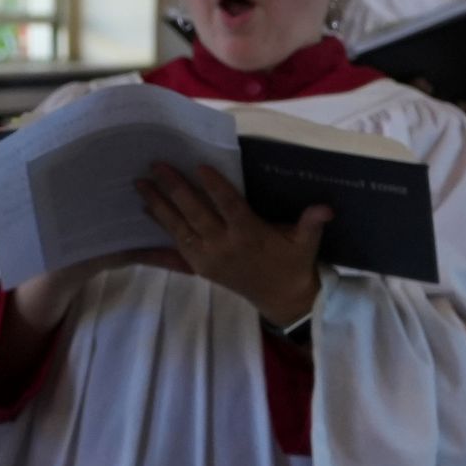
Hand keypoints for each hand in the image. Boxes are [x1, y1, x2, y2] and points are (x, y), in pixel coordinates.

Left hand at [133, 162, 328, 329]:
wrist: (282, 299)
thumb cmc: (293, 263)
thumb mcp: (306, 243)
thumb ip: (311, 224)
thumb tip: (325, 208)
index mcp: (250, 235)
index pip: (229, 206)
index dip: (215, 186)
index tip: (200, 166)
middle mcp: (224, 246)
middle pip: (195, 214)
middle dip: (175, 189)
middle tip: (156, 166)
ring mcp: (208, 259)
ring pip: (179, 228)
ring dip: (158, 206)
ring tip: (140, 184)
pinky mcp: (199, 268)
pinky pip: (172, 251)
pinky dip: (155, 236)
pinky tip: (141, 218)